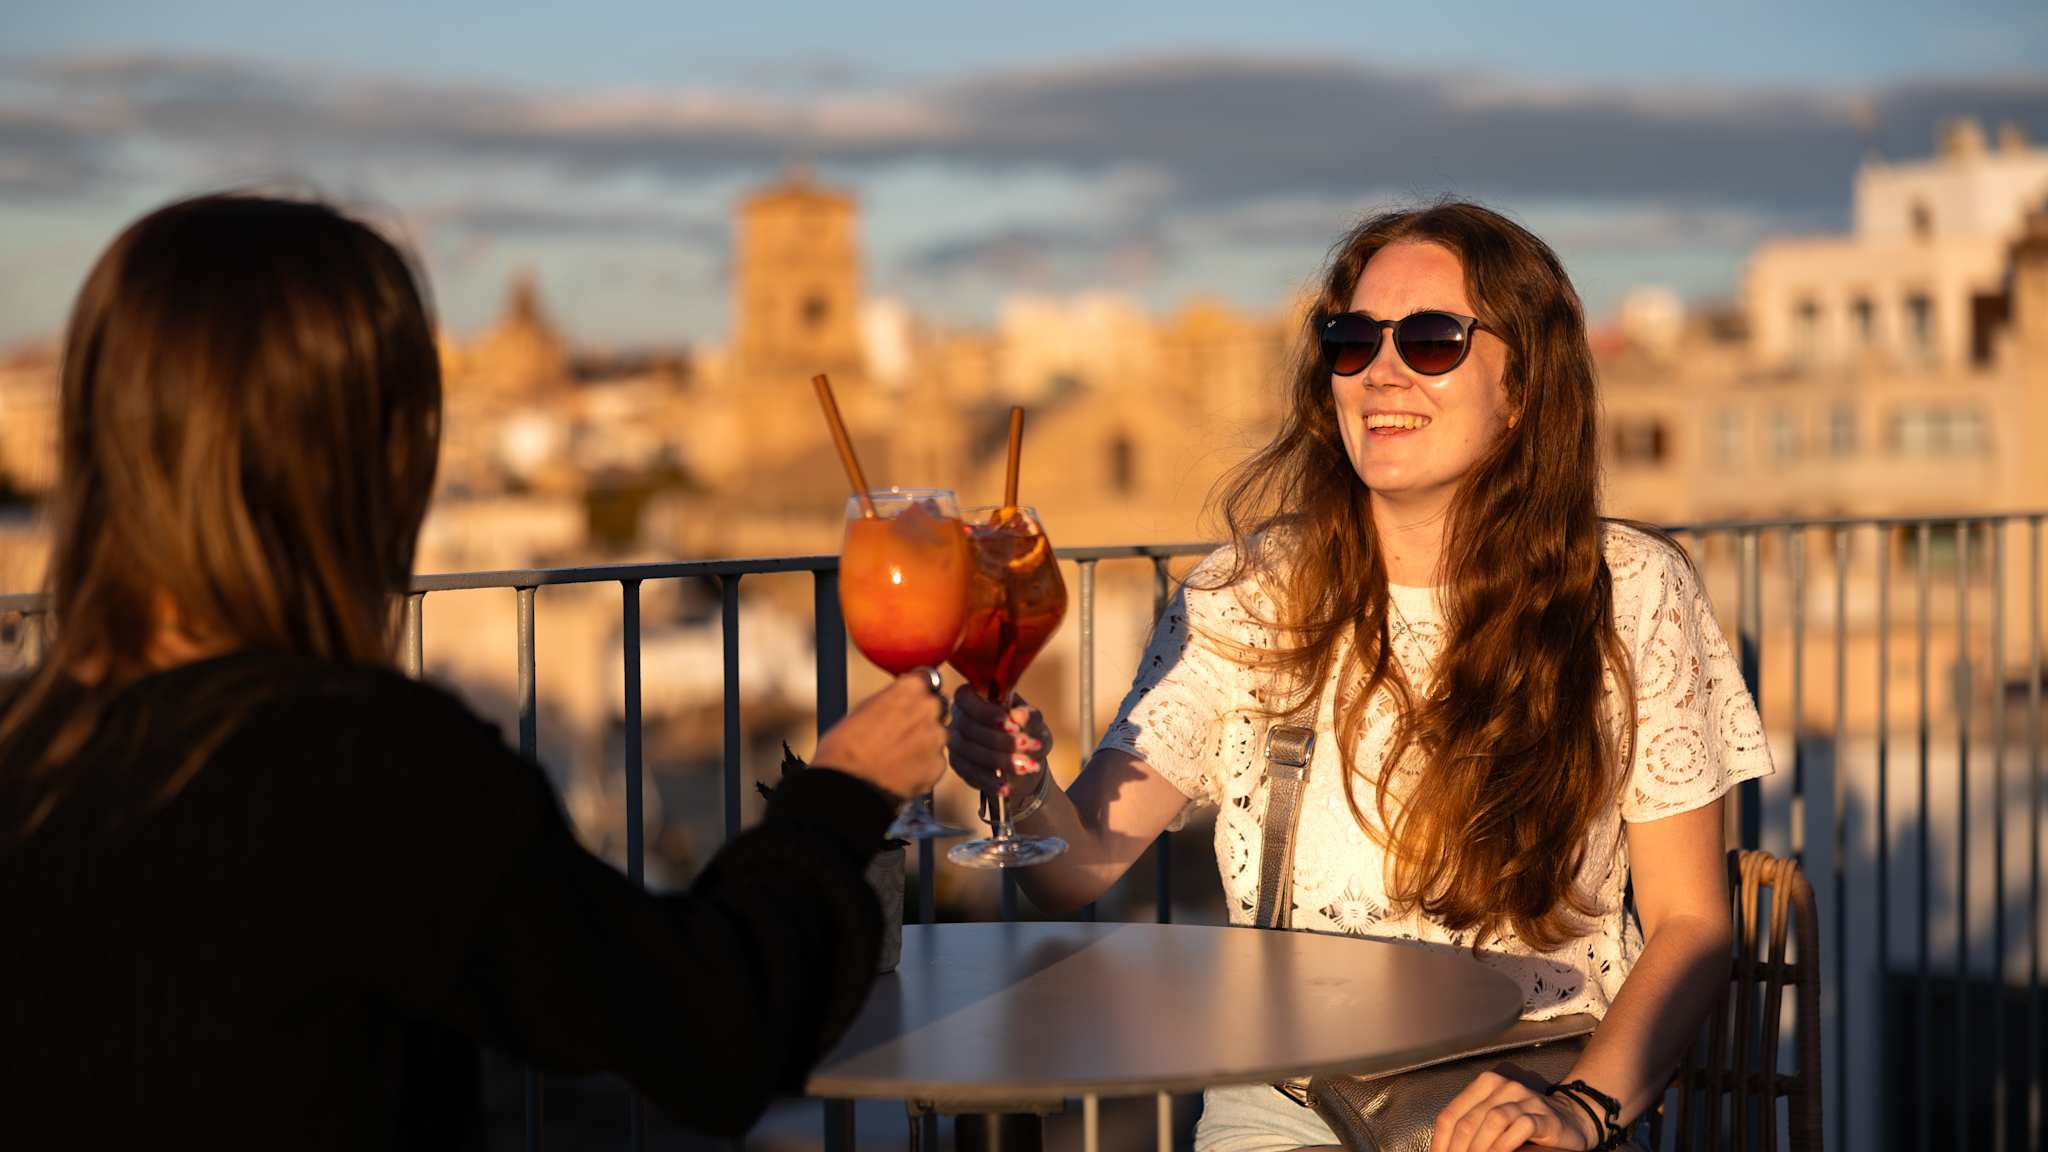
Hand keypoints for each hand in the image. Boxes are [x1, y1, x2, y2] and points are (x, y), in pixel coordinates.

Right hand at [812, 671, 948, 799]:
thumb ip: (890, 699)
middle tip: (902, 733)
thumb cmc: (845, 747)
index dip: (917, 692)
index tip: (910, 701)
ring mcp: (937, 738)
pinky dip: (924, 766)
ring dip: (925, 743)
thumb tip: (896, 700)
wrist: (849, 785)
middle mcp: (929, 708)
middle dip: (924, 717)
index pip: (927, 679)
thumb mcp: (863, 708)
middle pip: (936, 707)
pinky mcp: (939, 765)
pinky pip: (936, 761)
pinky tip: (903, 772)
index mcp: (909, 688)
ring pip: (938, 735)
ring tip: (899, 757)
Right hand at [945, 687, 1051, 798]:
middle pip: (968, 727)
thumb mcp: (1036, 724)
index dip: (985, 711)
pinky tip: (1007, 785)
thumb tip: (1018, 716)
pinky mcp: (959, 765)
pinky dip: (990, 781)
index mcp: (976, 697)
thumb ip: (1030, 717)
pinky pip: (969, 773)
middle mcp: (960, 717)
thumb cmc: (1029, 733)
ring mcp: (957, 742)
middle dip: (1000, 739)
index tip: (1011, 724)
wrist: (1026, 763)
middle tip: (1028, 746)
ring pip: (969, 751)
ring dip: (999, 760)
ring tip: (1026, 766)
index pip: (966, 697)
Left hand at [1433, 1064, 1601, 1151]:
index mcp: (1483, 1085)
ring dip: (1479, 1148)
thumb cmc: (1525, 1124)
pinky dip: (1504, 1145)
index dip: (1440, 1142)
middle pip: (1468, 1121)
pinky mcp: (1543, 1115)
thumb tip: (1444, 1150)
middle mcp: (1502, 1087)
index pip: (1450, 1115)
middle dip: (1458, 1150)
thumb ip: (1471, 1129)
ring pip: (1492, 1120)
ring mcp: (1524, 1099)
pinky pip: (1519, 1126)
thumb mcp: (1493, 1122)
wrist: (1570, 1121)